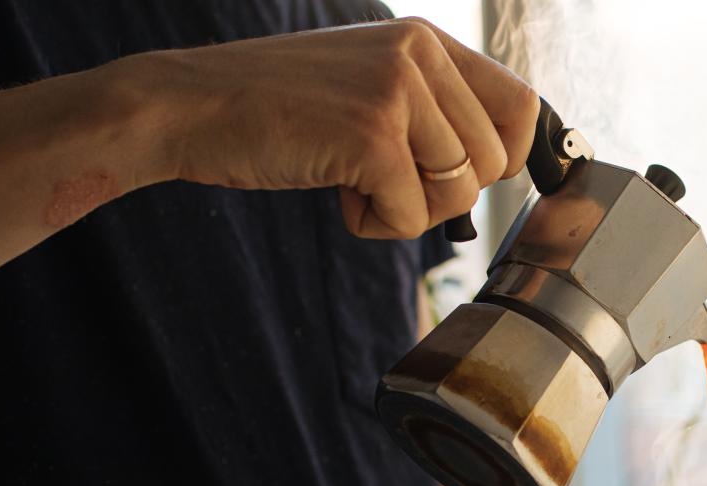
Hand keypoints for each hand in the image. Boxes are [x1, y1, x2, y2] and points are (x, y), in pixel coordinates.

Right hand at [110, 18, 536, 238]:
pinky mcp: (371, 135)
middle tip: (384, 183)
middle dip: (443, 194)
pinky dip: (375, 225)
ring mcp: (397, 91)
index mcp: (423, 39)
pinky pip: (412, 216)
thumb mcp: (365, 84)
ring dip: (408, 211)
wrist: (186, 107)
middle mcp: (418, 54)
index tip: (457, 178)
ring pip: (459, 192)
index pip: (520, 105)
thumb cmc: (272, 110)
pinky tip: (334, 195)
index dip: (503, 158)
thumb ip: (427, 108)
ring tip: (354, 185)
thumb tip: (499, 163)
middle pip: (494, 161)